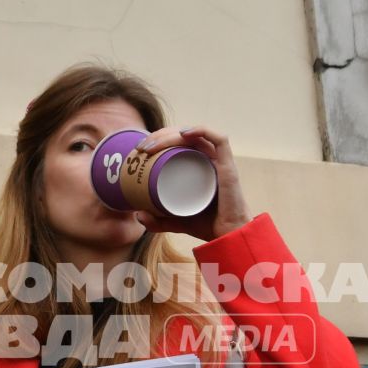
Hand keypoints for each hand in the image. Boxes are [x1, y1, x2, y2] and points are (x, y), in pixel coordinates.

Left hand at [132, 126, 249, 241]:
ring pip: (196, 136)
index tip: (140, 149)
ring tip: (152, 145)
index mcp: (199, 165)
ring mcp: (219, 161)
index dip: (159, 139)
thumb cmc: (208, 225)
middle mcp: (209, 159)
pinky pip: (219, 140)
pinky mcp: (228, 165)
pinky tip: (184, 134)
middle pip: (184, 136)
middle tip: (142, 148)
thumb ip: (158, 221)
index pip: (178, 142)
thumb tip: (138, 215)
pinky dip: (202, 131)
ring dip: (171, 134)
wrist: (228, 237)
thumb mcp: (176, 221)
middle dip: (160, 135)